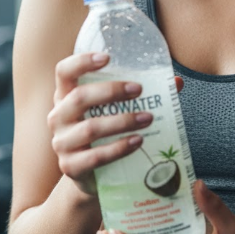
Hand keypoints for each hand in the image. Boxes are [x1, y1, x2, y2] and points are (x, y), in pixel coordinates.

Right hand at [47, 52, 183, 195]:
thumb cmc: (106, 133)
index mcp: (66, 95)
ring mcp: (61, 143)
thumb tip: (176, 82)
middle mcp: (58, 116)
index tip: (107, 57)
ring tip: (148, 118)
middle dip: (111, 91)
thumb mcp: (115, 110)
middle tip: (139, 89)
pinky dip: (118, 148)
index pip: (64, 72)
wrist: (93, 176)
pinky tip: (138, 142)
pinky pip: (95, 157)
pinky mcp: (70, 167)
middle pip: (79, 98)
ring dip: (122, 121)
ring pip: (90, 128)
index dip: (81, 62)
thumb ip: (140, 95)